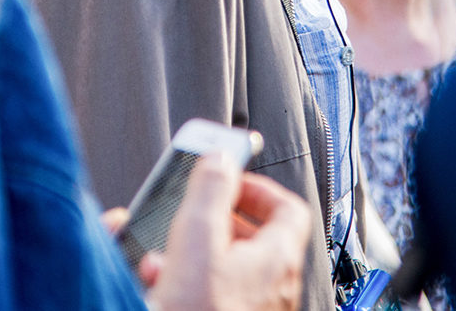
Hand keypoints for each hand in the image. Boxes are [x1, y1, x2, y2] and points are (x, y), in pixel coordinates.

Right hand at [151, 154, 310, 310]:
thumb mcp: (197, 240)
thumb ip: (210, 191)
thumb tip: (220, 159)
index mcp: (278, 258)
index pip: (289, 206)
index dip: (257, 187)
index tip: (228, 182)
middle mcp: (277, 286)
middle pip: (258, 236)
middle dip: (221, 221)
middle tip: (198, 216)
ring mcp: (259, 308)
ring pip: (234, 266)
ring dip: (200, 253)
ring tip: (172, 255)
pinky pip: (221, 292)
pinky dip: (196, 282)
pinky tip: (166, 283)